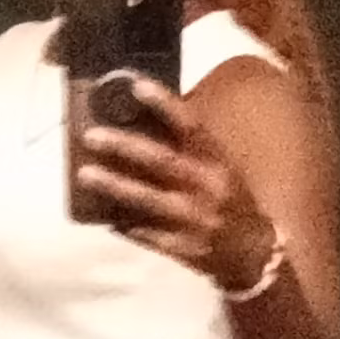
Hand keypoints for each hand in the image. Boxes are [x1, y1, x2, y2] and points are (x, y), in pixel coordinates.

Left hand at [76, 77, 276, 292]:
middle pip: (162, 161)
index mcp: (217, 162)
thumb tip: (145, 120)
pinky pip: (147, 235)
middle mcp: (206, 188)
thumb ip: (190, 149)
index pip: (192, 126)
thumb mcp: (221, 169)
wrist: (254, 253)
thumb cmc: (232, 202)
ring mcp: (194, 220)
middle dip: (124, 146)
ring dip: (115, 186)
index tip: (136, 85)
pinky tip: (104, 217)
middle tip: (91, 135)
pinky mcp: (183, 248)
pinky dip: (125, 225)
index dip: (165, 104)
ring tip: (85, 174)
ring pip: (148, 200)